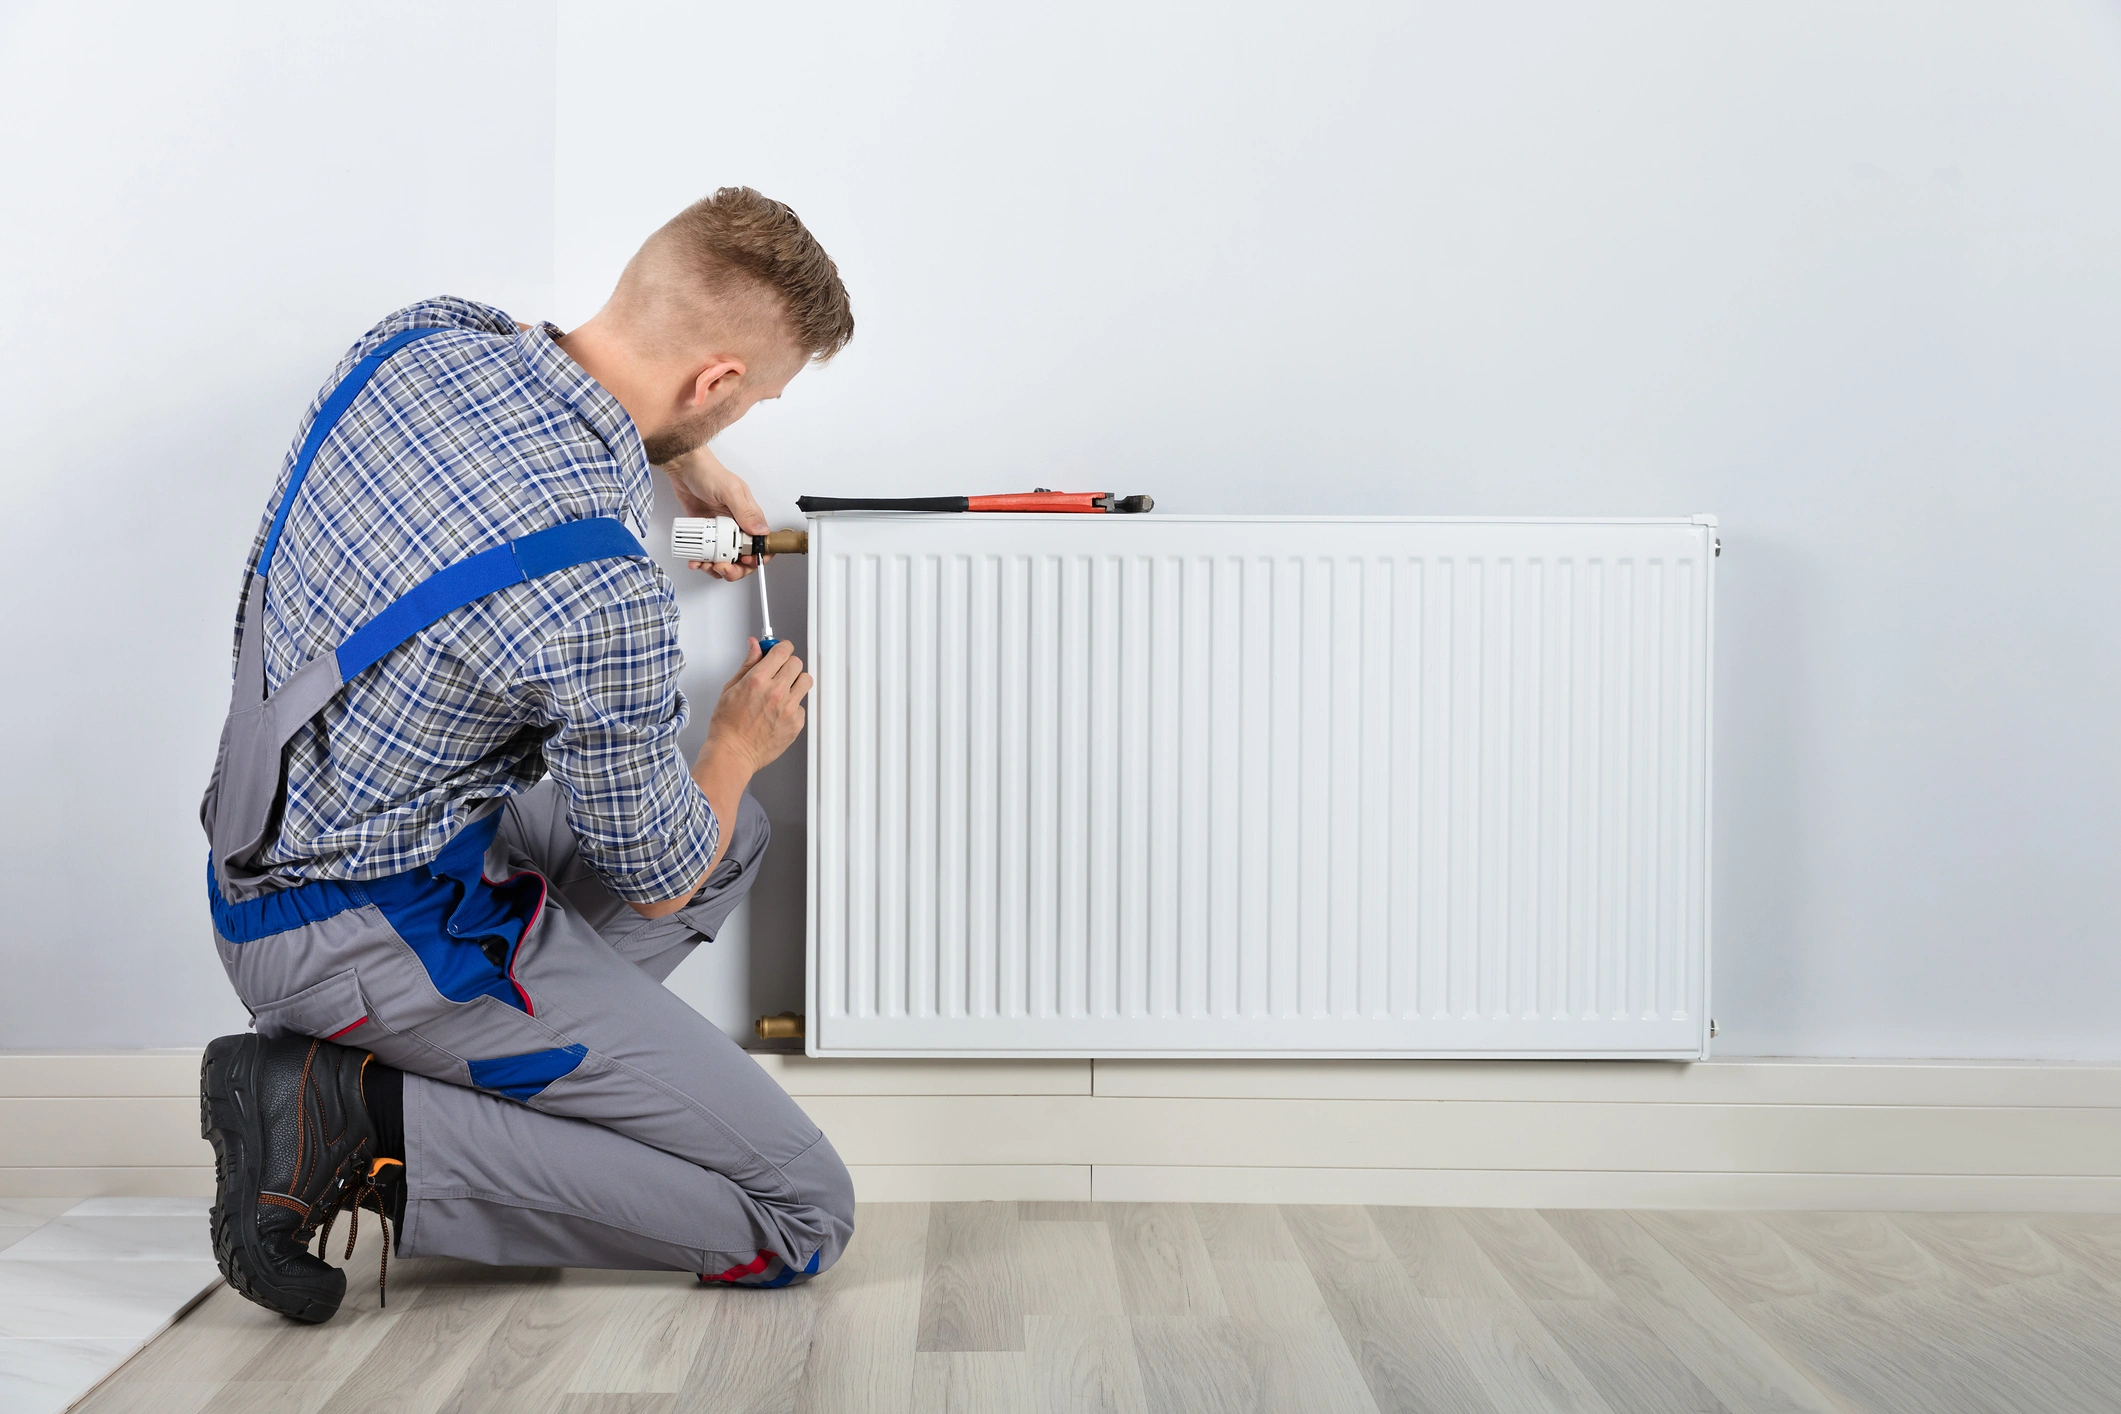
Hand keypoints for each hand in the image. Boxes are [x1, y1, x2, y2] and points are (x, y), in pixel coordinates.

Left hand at [661, 445, 765, 580]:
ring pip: (724, 558)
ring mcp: (720, 530)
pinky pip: (706, 552)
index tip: (745, 561)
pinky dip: (701, 560)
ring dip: (715, 568)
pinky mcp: (705, 532)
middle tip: (721, 567)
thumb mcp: (730, 490)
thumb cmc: (707, 472)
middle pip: (742, 557)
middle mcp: (736, 525)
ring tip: (706, 565)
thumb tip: (761, 530)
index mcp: (749, 516)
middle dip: (734, 568)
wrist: (682, 468)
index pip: (761, 543)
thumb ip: (745, 512)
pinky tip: (695, 560)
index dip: (757, 557)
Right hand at [700, 639, 812, 777]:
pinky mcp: (796, 723)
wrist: (733, 753)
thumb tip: (755, 646)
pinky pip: (802, 705)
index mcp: (758, 680)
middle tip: (779, 671)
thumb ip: (747, 665)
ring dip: (796, 682)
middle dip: (787, 664)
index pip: (782, 651)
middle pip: (796, 663)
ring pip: (805, 681)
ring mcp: (788, 708)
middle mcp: (776, 692)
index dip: (782, 647)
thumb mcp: (730, 689)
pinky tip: (779, 711)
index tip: (781, 649)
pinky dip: (793, 706)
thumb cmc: (727, 726)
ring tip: (783, 690)